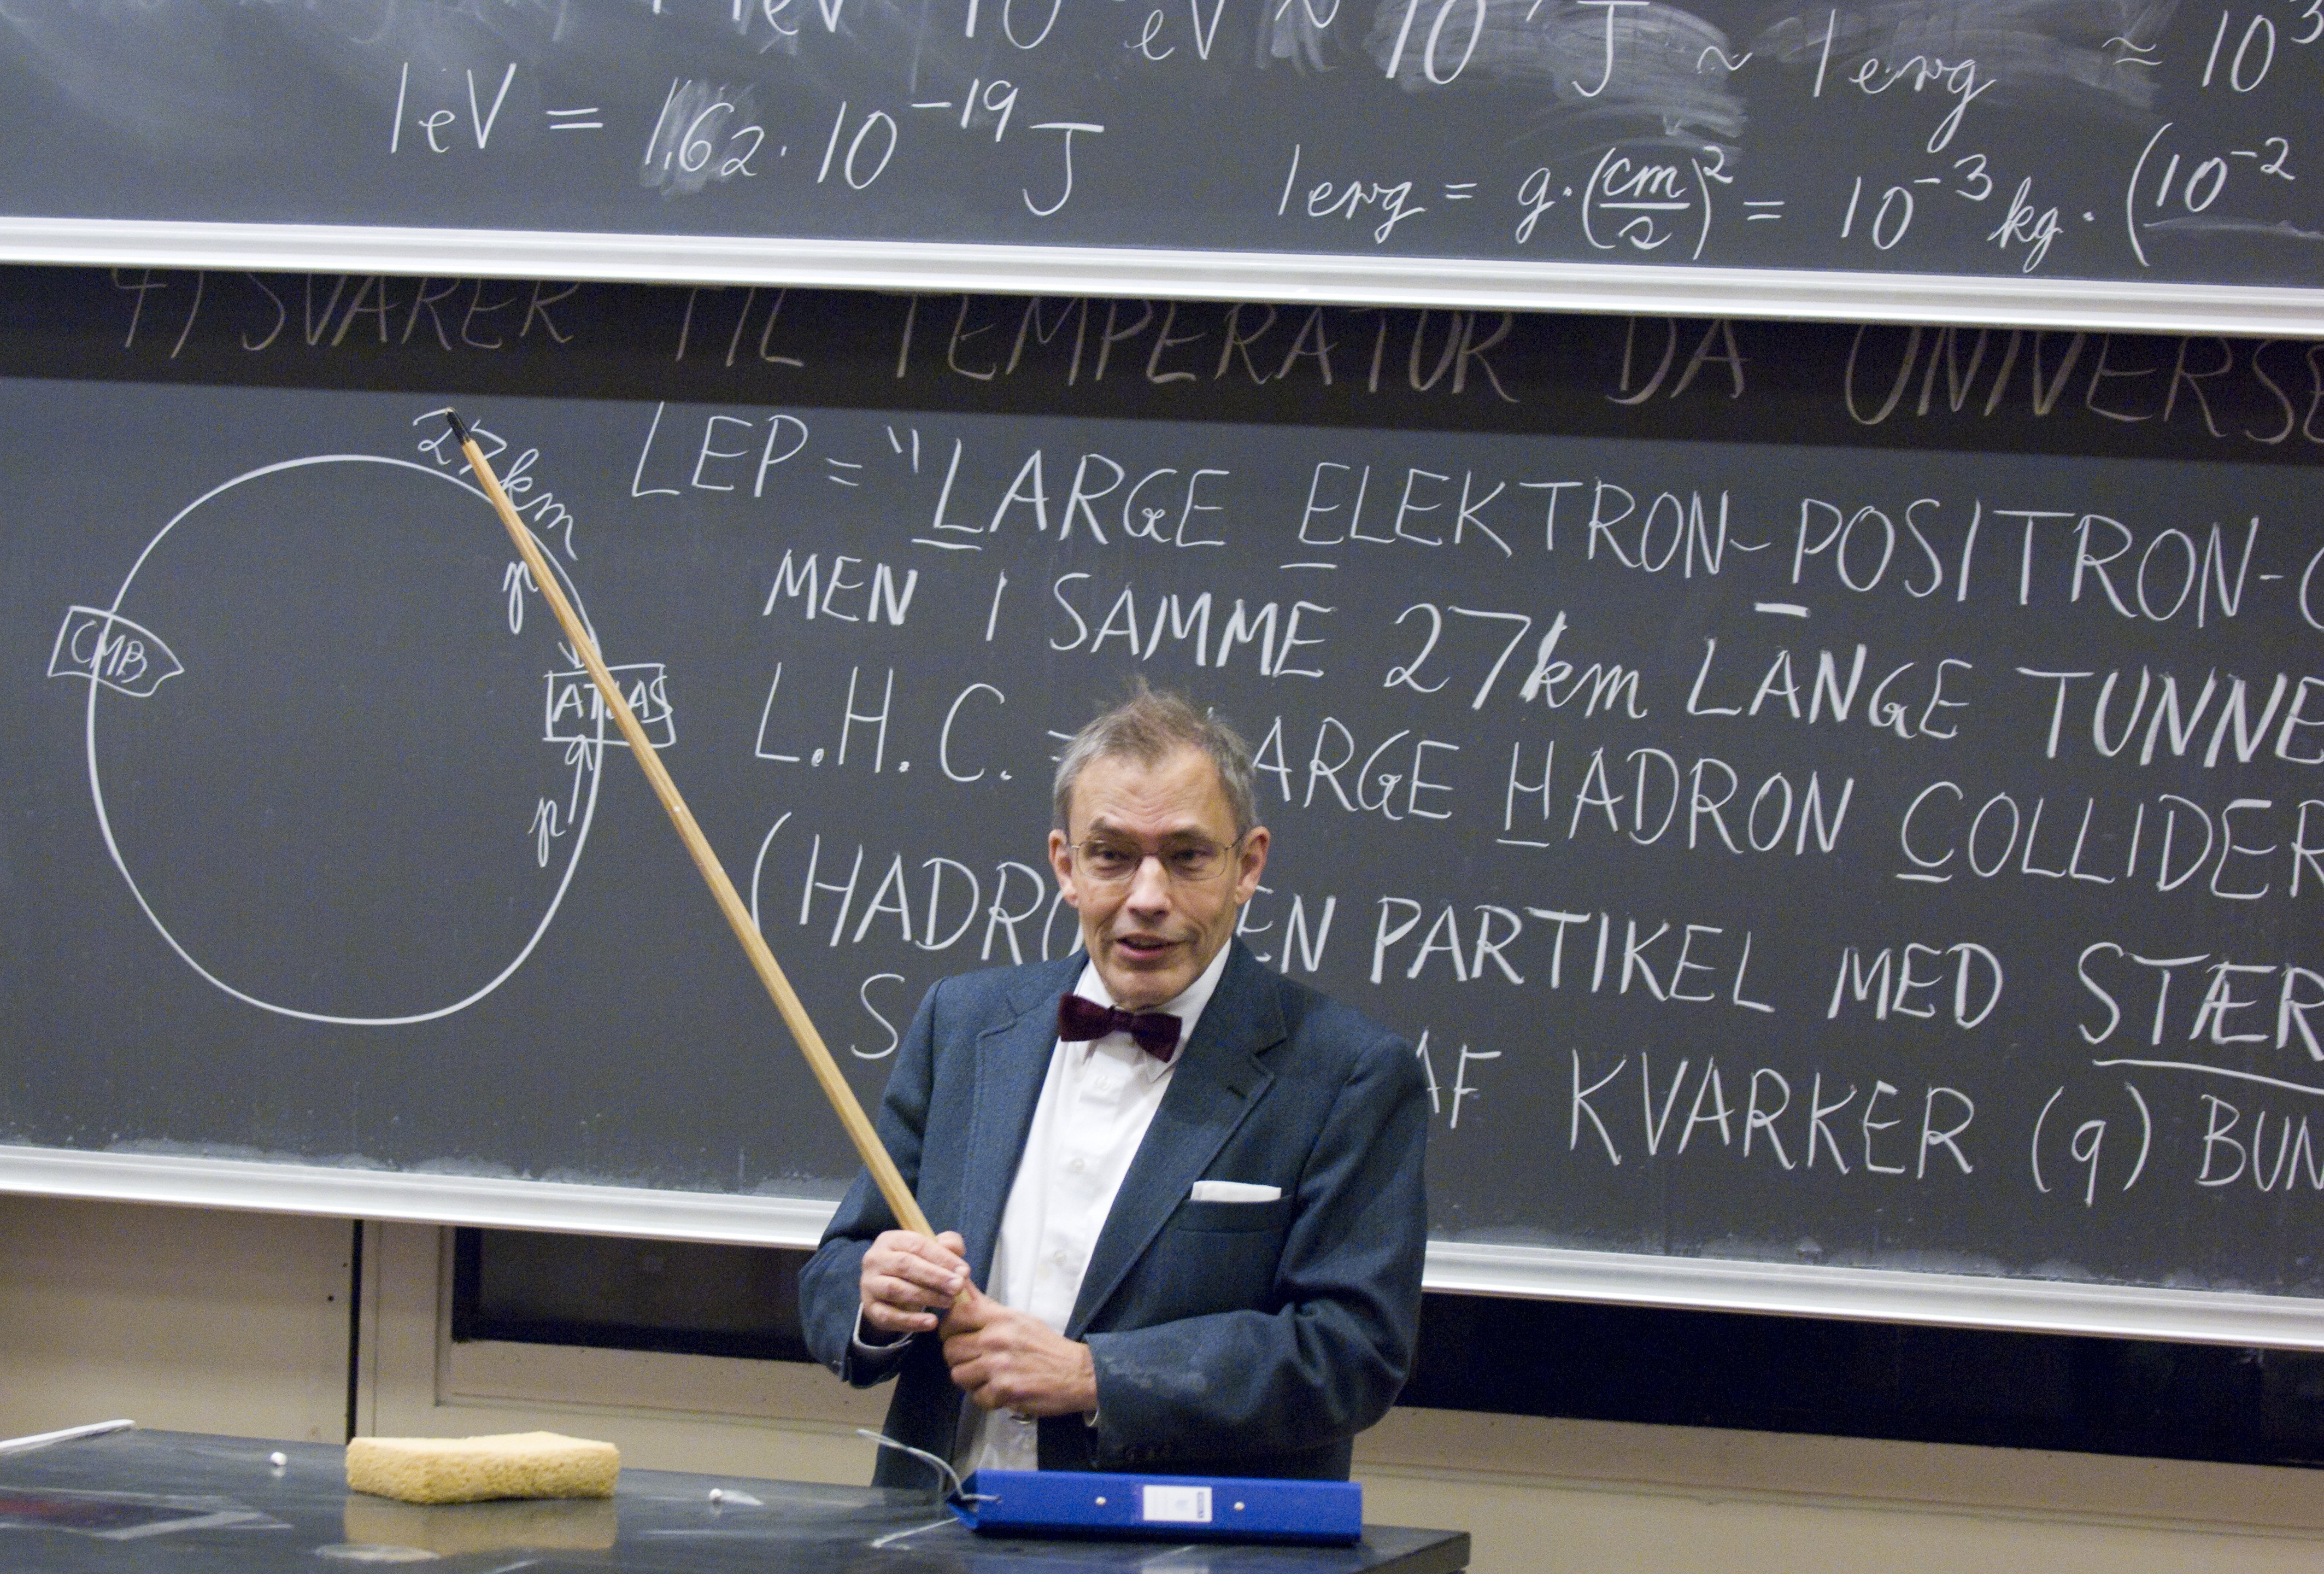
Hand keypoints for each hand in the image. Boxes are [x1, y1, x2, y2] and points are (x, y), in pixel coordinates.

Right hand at [859, 1229, 969, 1337]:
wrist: (889, 1293)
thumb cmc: (916, 1266)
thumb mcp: (931, 1252)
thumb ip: (947, 1247)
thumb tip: (957, 1254)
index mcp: (891, 1239)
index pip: (917, 1244)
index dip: (942, 1257)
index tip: (964, 1271)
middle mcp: (875, 1259)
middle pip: (905, 1265)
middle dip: (935, 1276)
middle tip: (958, 1287)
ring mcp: (869, 1284)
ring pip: (896, 1290)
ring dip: (926, 1297)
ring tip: (949, 1302)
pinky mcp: (870, 1308)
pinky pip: (889, 1316)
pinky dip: (911, 1321)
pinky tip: (932, 1322)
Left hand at [940, 1287, 1097, 1416]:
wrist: (1077, 1373)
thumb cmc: (1046, 1345)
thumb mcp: (1018, 1318)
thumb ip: (987, 1309)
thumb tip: (961, 1286)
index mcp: (1000, 1318)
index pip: (956, 1316)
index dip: (948, 1328)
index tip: (954, 1334)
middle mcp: (996, 1339)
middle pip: (951, 1349)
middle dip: (957, 1358)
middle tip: (971, 1360)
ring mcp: (999, 1366)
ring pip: (958, 1375)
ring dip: (969, 1379)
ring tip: (985, 1377)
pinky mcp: (1004, 1391)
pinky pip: (976, 1397)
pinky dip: (986, 1398)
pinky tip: (999, 1391)